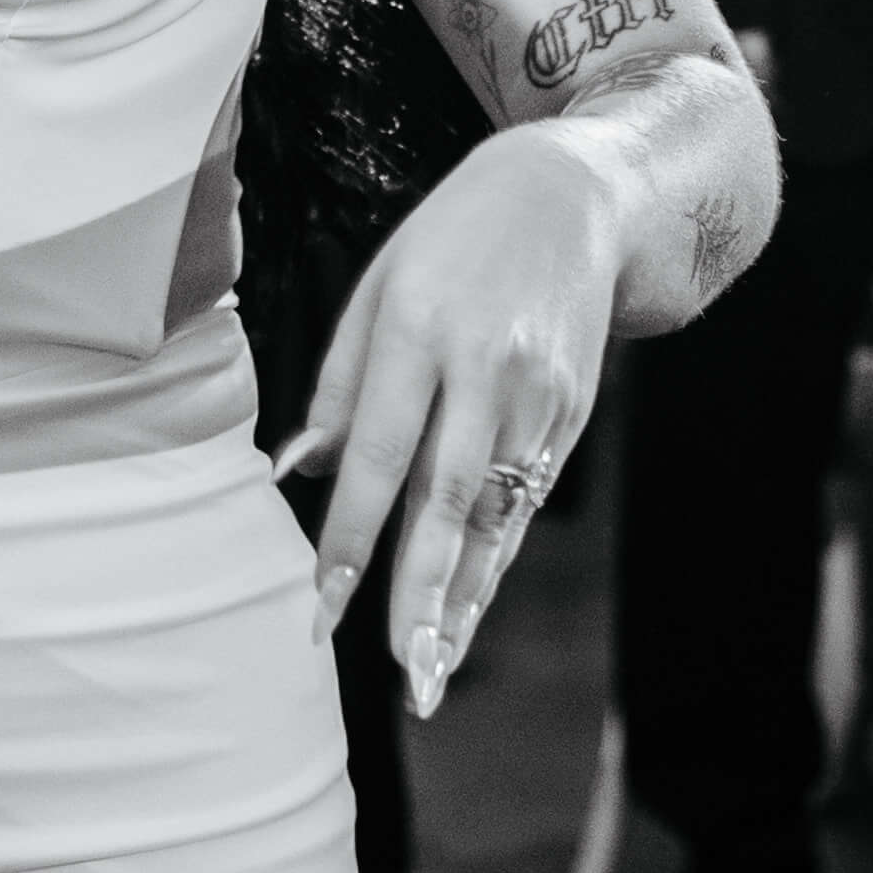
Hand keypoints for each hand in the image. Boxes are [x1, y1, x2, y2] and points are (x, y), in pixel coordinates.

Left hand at [277, 133, 633, 714]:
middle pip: (448, 499)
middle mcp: (486, 369)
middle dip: (422, 595)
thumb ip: (340, 385)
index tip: (323, 603)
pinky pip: (523, 501)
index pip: (381, 453)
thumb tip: (295, 472)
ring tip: (433, 673)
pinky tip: (465, 615)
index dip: (353, 535)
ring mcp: (539, 396)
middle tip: (404, 674)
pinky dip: (493, 562)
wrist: (578, 198)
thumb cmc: (454, 240)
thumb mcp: (379, 286)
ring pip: (494, 515)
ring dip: (462, 601)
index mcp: (421, 329)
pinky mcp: (572, 413)